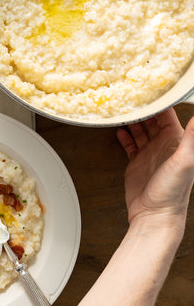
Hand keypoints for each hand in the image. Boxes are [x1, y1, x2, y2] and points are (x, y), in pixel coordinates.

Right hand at [117, 108, 193, 227]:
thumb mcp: (185, 161)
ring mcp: (150, 154)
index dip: (159, 103)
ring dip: (133, 120)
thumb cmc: (172, 192)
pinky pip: (131, 144)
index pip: (168, 115)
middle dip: (143, 108)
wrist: (154, 215)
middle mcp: (163, 145)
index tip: (150, 90)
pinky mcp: (137, 162)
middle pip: (153, 120)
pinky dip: (125, 136)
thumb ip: (192, 138)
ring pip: (140, 130)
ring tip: (123, 110)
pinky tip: (120, 130)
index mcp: (176, 142)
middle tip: (132, 96)